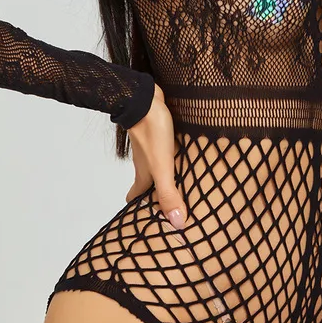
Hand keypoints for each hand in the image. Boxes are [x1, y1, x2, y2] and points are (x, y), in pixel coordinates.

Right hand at [124, 84, 187, 230]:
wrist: (145, 99)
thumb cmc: (152, 133)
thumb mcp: (163, 167)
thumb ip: (168, 194)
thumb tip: (177, 223)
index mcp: (144, 174)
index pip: (136, 196)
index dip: (139, 209)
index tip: (142, 221)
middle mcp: (145, 162)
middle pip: (147, 182)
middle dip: (153, 195)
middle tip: (165, 205)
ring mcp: (151, 147)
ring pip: (156, 166)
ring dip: (164, 176)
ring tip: (178, 185)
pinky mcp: (160, 134)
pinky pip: (166, 151)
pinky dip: (173, 158)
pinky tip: (185, 157)